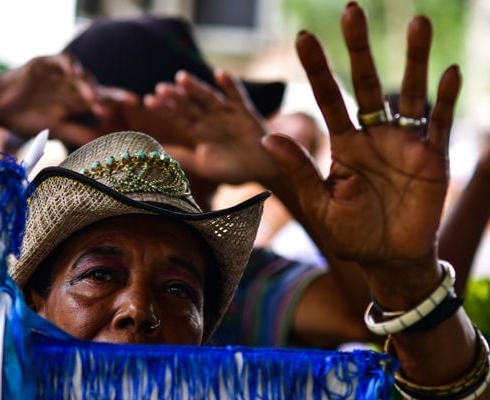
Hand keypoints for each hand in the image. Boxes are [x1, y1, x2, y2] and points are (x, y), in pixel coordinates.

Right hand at [0, 54, 136, 146]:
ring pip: (82, 76)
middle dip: (115, 94)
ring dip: (91, 87)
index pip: (102, 101)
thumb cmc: (23, 119)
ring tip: (96, 100)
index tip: (136, 110)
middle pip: (98, 88)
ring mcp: (59, 74)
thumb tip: (102, 144)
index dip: (118, 103)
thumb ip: (78, 134)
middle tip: (132, 101)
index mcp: (75, 102)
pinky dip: (70, 66)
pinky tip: (76, 74)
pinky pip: (62, 61)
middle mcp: (71, 86)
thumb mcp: (55, 130)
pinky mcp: (44, 64)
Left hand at [144, 70, 279, 184]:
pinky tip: (220, 73)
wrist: (262, 172)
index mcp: (199, 131)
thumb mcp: (203, 165)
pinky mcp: (245, 112)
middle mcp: (210, 119)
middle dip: (176, 97)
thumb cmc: (233, 169)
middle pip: (190, 105)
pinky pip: (237, 96)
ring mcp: (227, 114)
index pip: (179, 118)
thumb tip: (156, 152)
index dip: (165, 110)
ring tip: (181, 78)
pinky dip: (230, 85)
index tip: (149, 101)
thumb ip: (182, 157)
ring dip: (196, 87)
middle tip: (161, 88)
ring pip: (209, 98)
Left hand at [262, 4, 460, 268]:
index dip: (317, 70)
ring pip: (409, 94)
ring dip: (413, 60)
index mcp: (343, 145)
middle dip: (359, 50)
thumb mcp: (318, 202)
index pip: (328, 99)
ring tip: (416, 23)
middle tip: (352, 12)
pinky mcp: (431, 158)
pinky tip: (449, 73)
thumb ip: (298, 169)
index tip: (303, 38)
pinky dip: (446, 100)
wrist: (386, 260)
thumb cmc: (350, 234)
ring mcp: (404, 144)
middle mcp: (373, 136)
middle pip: (365, 85)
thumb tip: (266, 137)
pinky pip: (439, 124)